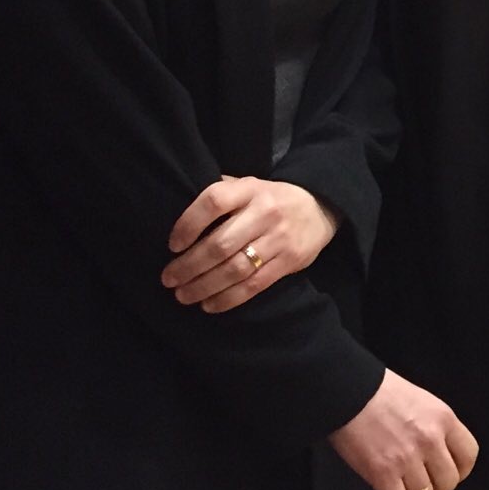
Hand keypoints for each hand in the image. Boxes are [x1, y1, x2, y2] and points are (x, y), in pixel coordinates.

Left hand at [162, 176, 339, 311]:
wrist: (320, 207)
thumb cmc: (270, 199)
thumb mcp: (248, 185)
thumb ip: (221, 194)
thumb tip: (177, 210)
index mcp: (250, 189)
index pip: (214, 201)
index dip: (189, 223)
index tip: (172, 245)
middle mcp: (265, 212)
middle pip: (221, 243)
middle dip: (189, 265)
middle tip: (168, 279)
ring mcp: (279, 238)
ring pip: (235, 269)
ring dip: (204, 286)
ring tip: (183, 295)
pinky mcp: (289, 261)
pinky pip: (254, 285)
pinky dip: (228, 299)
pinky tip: (209, 304)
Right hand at [329, 371, 478, 489]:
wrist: (349, 391)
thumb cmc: (383, 392)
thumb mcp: (422, 401)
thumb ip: (434, 426)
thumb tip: (438, 453)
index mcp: (444, 419)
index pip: (469, 455)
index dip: (462, 471)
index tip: (452, 475)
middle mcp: (431, 440)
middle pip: (449, 481)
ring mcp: (408, 459)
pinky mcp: (383, 474)